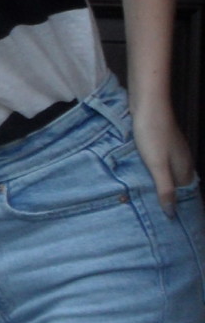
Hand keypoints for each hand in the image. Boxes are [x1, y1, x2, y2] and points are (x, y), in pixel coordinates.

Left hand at [133, 98, 195, 215]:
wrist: (148, 104)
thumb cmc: (152, 134)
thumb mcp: (157, 165)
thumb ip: (165, 188)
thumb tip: (171, 213)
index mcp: (185, 167)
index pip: (184, 193)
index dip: (174, 204)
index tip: (162, 218)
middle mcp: (182, 159)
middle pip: (176, 183)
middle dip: (164, 195)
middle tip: (147, 211)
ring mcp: (172, 149)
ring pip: (166, 172)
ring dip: (156, 183)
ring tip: (140, 196)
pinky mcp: (160, 142)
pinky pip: (158, 162)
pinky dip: (151, 171)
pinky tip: (138, 174)